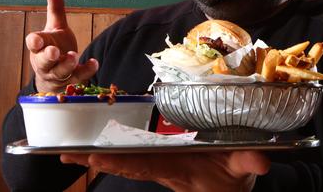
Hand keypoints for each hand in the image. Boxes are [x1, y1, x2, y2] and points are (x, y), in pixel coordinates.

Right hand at [26, 0, 97, 92]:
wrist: (55, 75)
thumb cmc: (54, 45)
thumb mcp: (55, 26)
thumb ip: (55, 9)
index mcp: (39, 47)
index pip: (33, 44)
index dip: (34, 41)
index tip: (35, 38)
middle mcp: (45, 62)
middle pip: (43, 61)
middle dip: (47, 56)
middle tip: (53, 51)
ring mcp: (58, 73)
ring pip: (60, 71)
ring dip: (66, 64)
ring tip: (73, 56)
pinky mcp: (71, 80)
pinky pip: (78, 77)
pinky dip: (86, 70)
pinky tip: (94, 62)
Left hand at [60, 151, 269, 191]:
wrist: (232, 181)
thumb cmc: (233, 176)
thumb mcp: (241, 170)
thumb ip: (247, 163)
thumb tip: (260, 162)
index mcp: (175, 168)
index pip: (142, 165)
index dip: (118, 161)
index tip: (94, 157)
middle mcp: (161, 163)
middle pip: (123, 161)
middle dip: (94, 157)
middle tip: (62, 155)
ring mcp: (159, 158)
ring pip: (124, 156)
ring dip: (96, 153)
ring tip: (66, 151)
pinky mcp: (162, 151)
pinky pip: (133, 150)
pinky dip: (112, 146)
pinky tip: (94, 142)